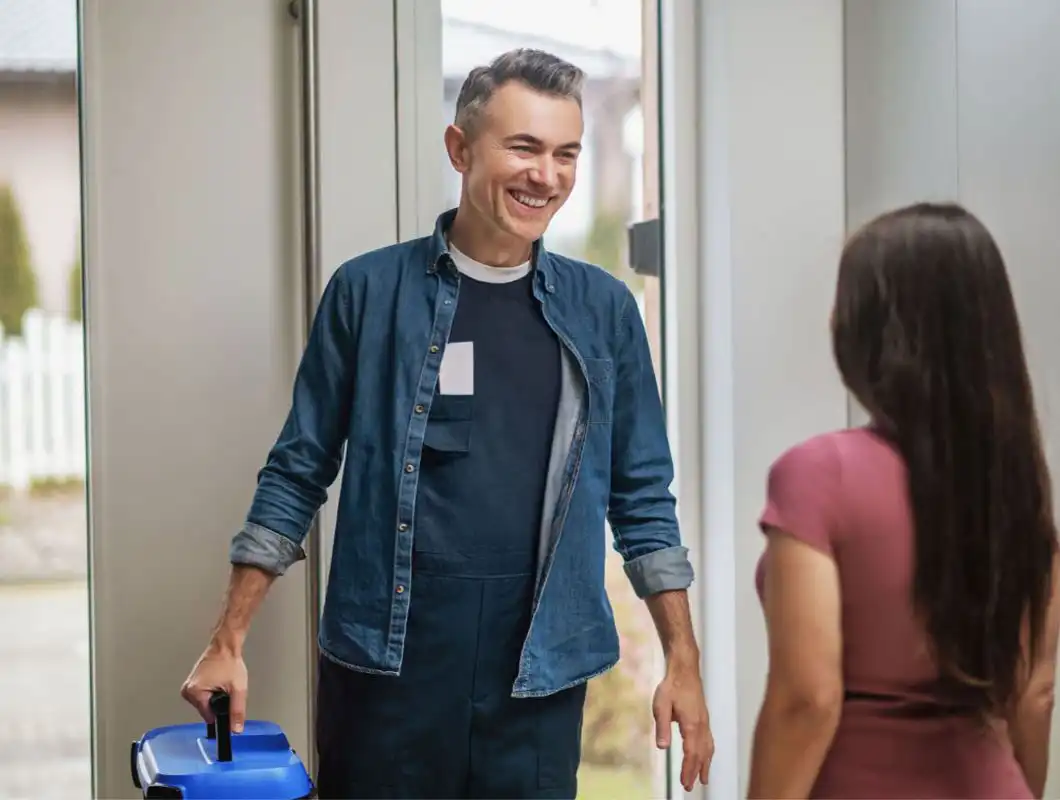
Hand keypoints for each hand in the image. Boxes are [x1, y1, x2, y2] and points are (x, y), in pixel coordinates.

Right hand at [180, 642, 248, 732]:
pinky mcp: (191, 684)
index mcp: (195, 692)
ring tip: (222, 684)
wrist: (225, 646)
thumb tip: (236, 728)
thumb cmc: (229, 662)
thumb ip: (237, 710)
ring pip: (205, 705)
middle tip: (226, 689)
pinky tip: (217, 683)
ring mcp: (188, 687)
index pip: (208, 717)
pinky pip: (202, 697)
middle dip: (218, 703)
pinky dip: (211, 693)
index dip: (221, 714)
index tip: (228, 706)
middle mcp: (188, 691)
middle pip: (206, 710)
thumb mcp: (238, 689)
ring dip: (215, 698)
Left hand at [653, 660, 713, 791]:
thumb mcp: (661, 705)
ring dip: (705, 764)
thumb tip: (662, 747)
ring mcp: (705, 721)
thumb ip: (662, 727)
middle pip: (701, 754)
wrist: (685, 669)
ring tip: (703, 778)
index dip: (688, 770)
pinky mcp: (704, 717)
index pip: (691, 753)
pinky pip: (709, 740)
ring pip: (708, 748)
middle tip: (690, 786)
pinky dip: (708, 753)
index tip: (684, 783)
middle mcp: (702, 725)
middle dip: (696, 771)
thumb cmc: (672, 685)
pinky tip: (706, 756)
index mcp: (691, 724)